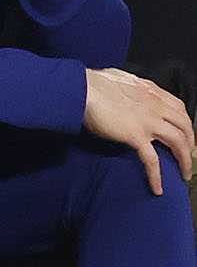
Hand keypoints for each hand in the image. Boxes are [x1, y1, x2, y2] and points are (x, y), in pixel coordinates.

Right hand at [83, 67, 193, 194]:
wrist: (81, 88)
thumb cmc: (93, 82)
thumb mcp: (121, 79)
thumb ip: (132, 87)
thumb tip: (131, 93)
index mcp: (151, 91)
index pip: (179, 108)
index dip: (185, 123)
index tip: (185, 134)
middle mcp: (155, 105)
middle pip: (184, 126)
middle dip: (191, 144)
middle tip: (189, 156)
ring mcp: (147, 121)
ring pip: (178, 143)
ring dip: (184, 161)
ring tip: (184, 174)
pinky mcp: (135, 135)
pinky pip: (152, 160)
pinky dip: (156, 176)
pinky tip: (157, 188)